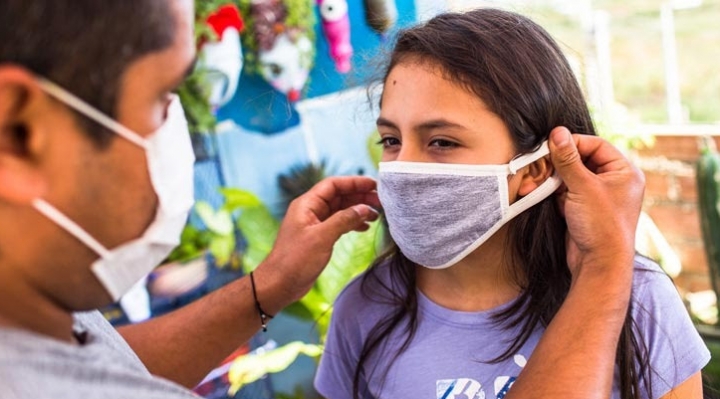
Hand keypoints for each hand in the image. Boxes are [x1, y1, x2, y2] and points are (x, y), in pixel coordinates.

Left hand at [255, 176, 380, 308]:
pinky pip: (339, 224)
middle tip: (380, 201)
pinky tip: (364, 227)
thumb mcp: (322, 237)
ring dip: (357, 210)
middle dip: (359, 196)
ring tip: (376, 214)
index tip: (373, 185)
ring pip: (340, 210)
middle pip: (339, 196)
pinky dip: (352, 223)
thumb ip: (344, 220)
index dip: (354, 182)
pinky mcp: (319, 237)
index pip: (333, 185)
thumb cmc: (295, 260)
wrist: (279, 284)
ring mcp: (315, 224)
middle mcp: (310, 211)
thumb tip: (364, 208)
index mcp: (307, 204)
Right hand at [548, 127, 644, 277]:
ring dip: (551, 177)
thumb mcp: (583, 186)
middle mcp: (614, 182)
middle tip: (540, 162)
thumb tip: (557, 133)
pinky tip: (537, 191)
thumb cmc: (602, 226)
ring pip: (570, 176)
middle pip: (581, 159)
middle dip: (558, 162)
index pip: (596, 145)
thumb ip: (568, 159)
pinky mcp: (584, 209)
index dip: (572, 143)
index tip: (551, 143)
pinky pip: (566, 192)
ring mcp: (598, 196)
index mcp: (624, 172)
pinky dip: (552, 191)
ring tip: (535, 180)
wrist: (599, 264)